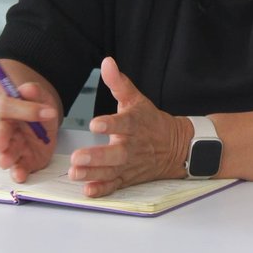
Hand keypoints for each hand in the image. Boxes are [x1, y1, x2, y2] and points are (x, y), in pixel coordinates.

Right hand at [0, 78, 59, 183]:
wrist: (34, 122)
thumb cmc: (32, 108)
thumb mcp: (38, 96)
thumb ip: (34, 92)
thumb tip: (29, 89)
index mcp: (4, 111)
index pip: (7, 107)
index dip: (25, 110)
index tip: (47, 112)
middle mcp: (5, 131)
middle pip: (0, 135)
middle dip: (0, 139)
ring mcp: (14, 148)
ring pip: (6, 154)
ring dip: (6, 158)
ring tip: (5, 161)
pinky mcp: (24, 161)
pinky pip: (19, 168)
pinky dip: (18, 172)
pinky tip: (19, 175)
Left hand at [69, 57, 189, 196]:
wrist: (177, 147)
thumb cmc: (151, 122)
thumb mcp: (137, 100)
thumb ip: (119, 83)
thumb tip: (107, 62)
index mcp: (135, 125)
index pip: (123, 124)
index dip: (110, 124)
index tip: (95, 124)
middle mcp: (133, 147)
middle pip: (116, 154)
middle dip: (97, 157)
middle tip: (77, 157)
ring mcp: (130, 165)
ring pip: (112, 171)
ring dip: (94, 174)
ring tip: (75, 173)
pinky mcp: (128, 178)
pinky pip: (116, 186)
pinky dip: (103, 190)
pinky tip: (89, 191)